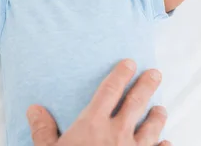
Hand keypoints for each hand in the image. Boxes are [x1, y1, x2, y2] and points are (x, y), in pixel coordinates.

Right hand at [28, 60, 169, 145]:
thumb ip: (43, 131)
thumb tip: (34, 110)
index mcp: (93, 124)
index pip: (109, 91)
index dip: (120, 74)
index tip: (129, 63)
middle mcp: (117, 133)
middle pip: (136, 103)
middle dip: (146, 86)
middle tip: (155, 73)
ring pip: (151, 128)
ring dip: (157, 117)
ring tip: (161, 108)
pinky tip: (167, 142)